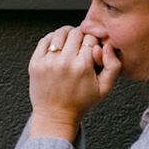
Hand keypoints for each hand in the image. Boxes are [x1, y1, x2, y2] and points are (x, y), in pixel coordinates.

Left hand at [26, 26, 118, 140]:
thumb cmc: (80, 103)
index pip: (90, 38)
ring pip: (59, 33)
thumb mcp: (105, 88)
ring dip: (67, 35)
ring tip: (69, 43)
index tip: (92, 49)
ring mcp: (48, 62)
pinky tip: (57, 47)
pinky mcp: (35, 63)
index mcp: (82, 67)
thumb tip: (107, 46)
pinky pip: (44, 40)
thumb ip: (113, 65)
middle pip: (75, 32)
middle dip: (81, 36)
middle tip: (81, 45)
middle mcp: (64, 62)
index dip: (93, 41)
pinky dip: (52, 39)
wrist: (55, 116)